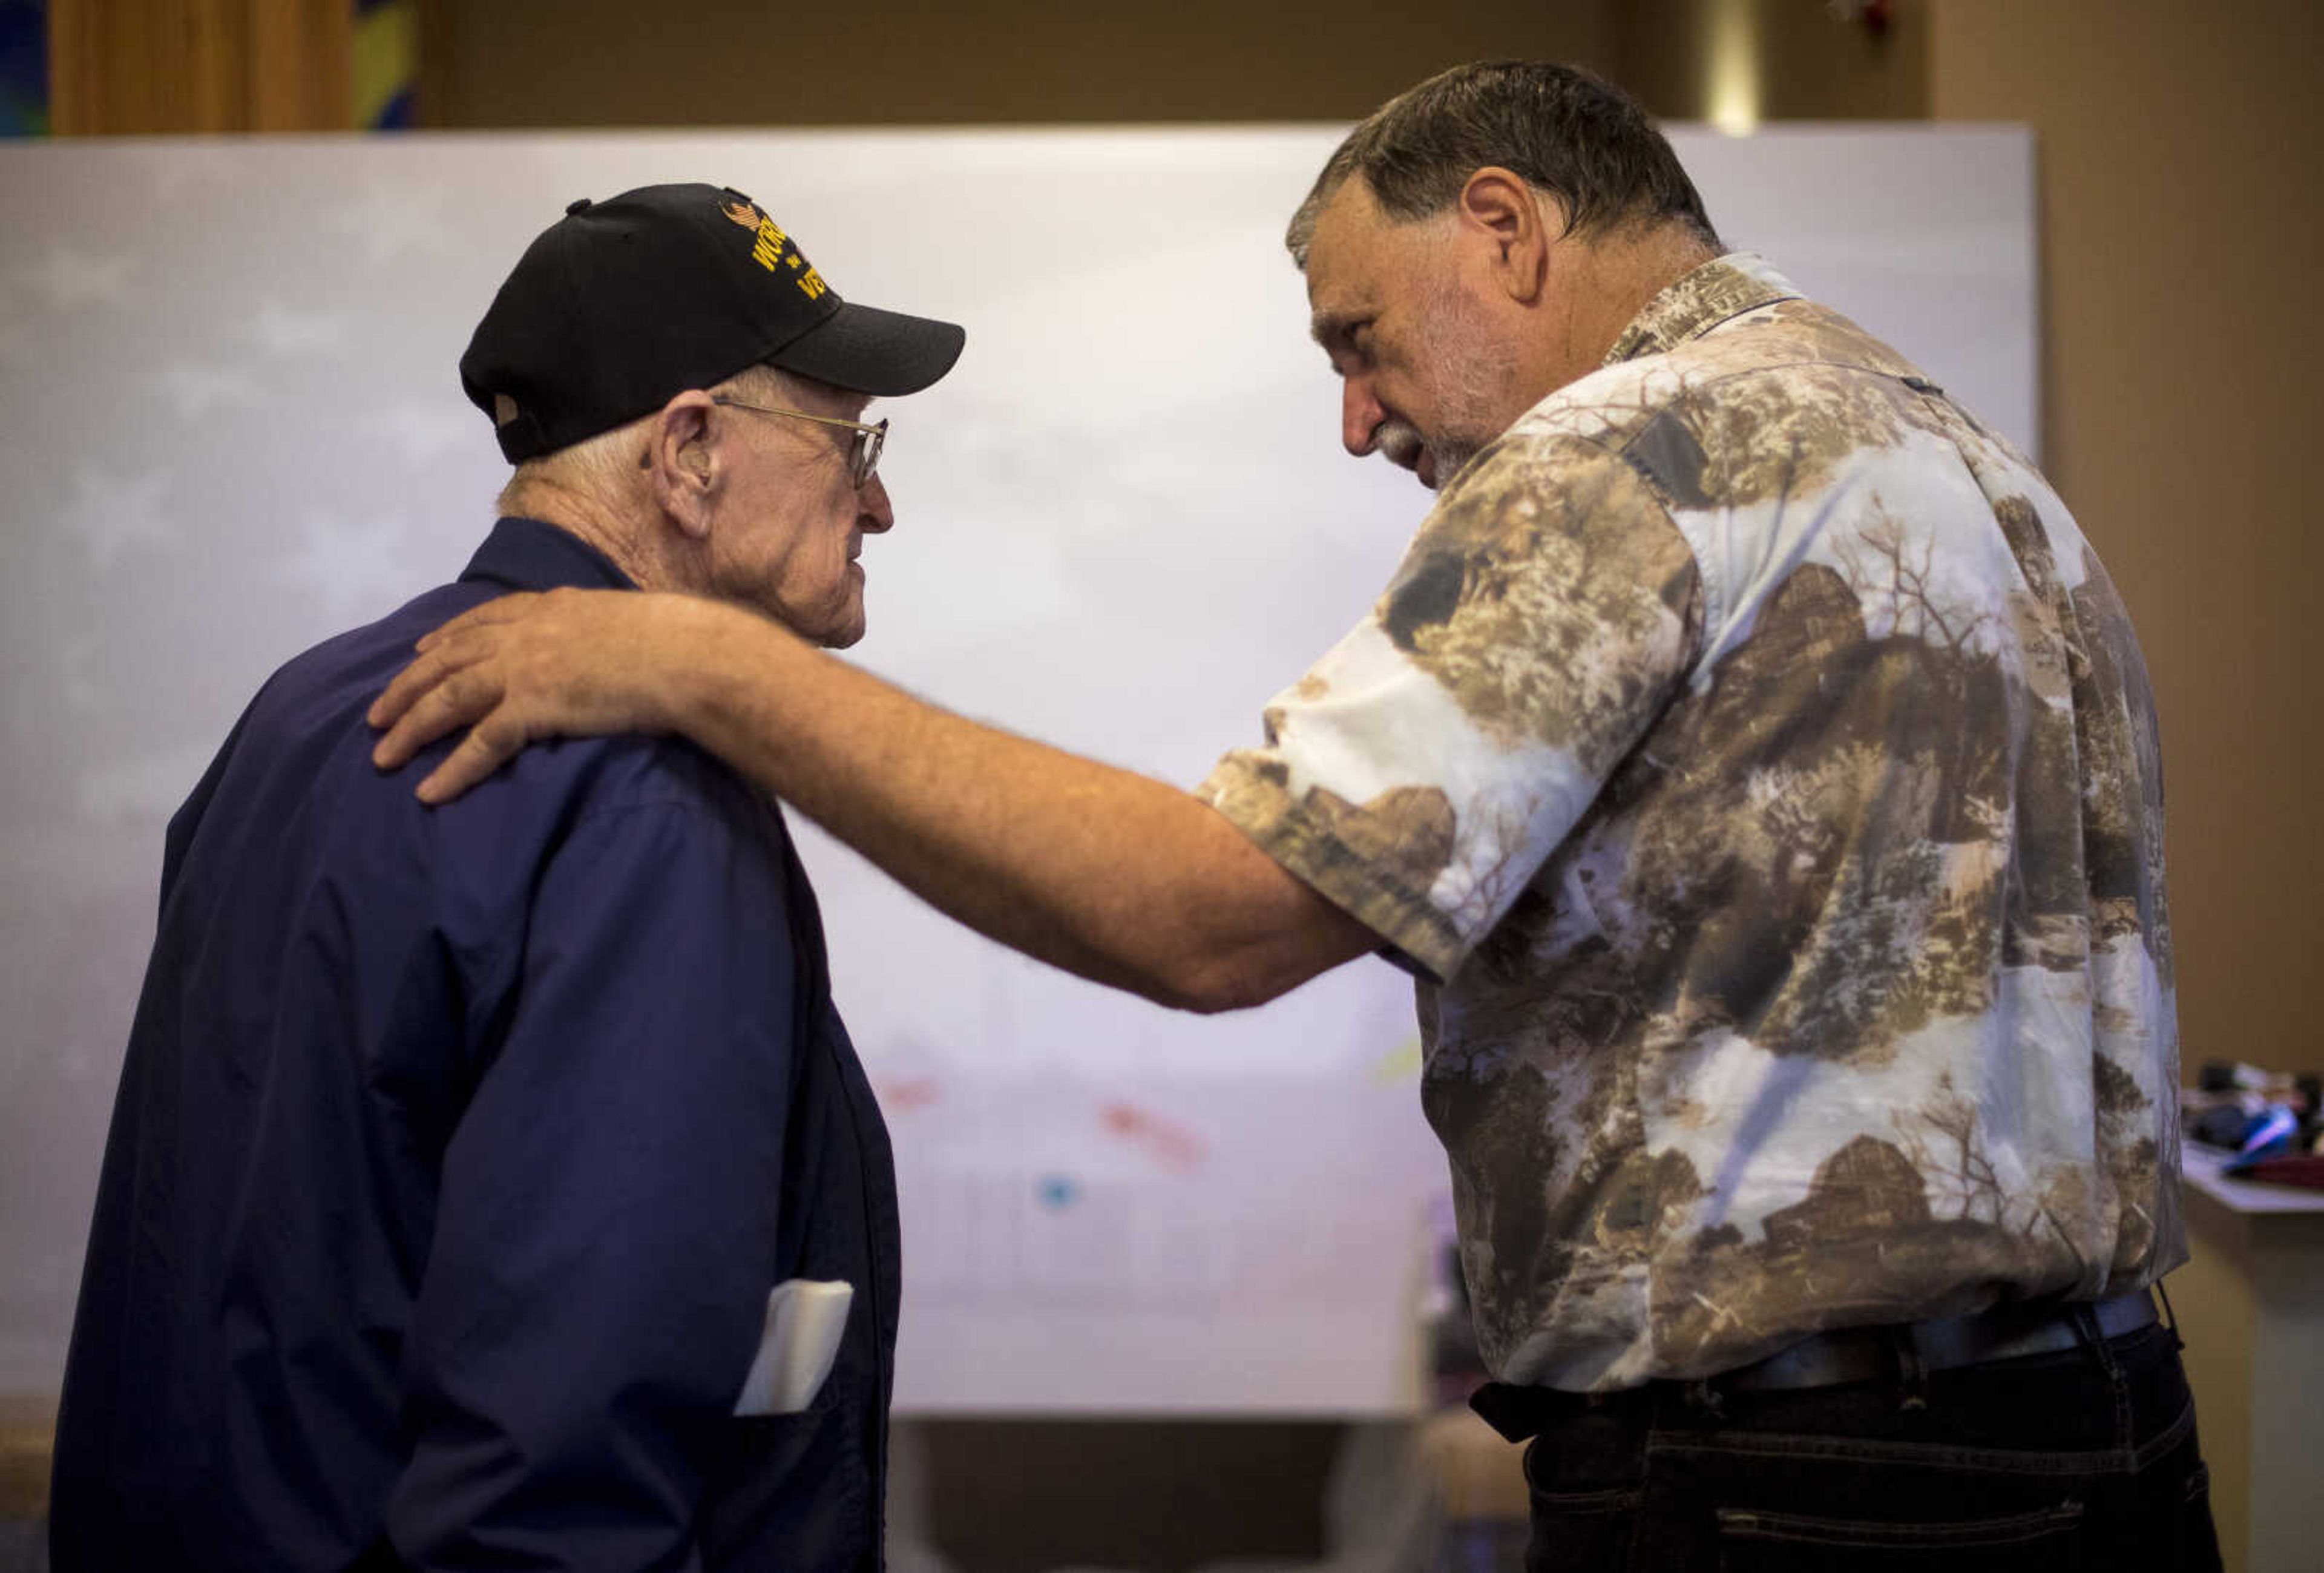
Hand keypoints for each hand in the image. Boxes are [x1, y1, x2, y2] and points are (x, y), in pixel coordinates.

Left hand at [368, 587, 728, 803]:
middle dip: (407, 687)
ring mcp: (524, 669)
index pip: (481, 621)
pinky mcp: (533, 707)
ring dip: (410, 729)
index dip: (444, 638)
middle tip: (377, 714)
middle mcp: (524, 634)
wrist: (685, 656)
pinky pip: (480, 744)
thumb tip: (603, 644)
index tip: (419, 651)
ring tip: (382, 756)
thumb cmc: (674, 641)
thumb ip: (594, 629)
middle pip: (447, 660)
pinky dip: (451, 769)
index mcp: (547, 608)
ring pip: (448, 699)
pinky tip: (429, 791)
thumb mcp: (622, 619)